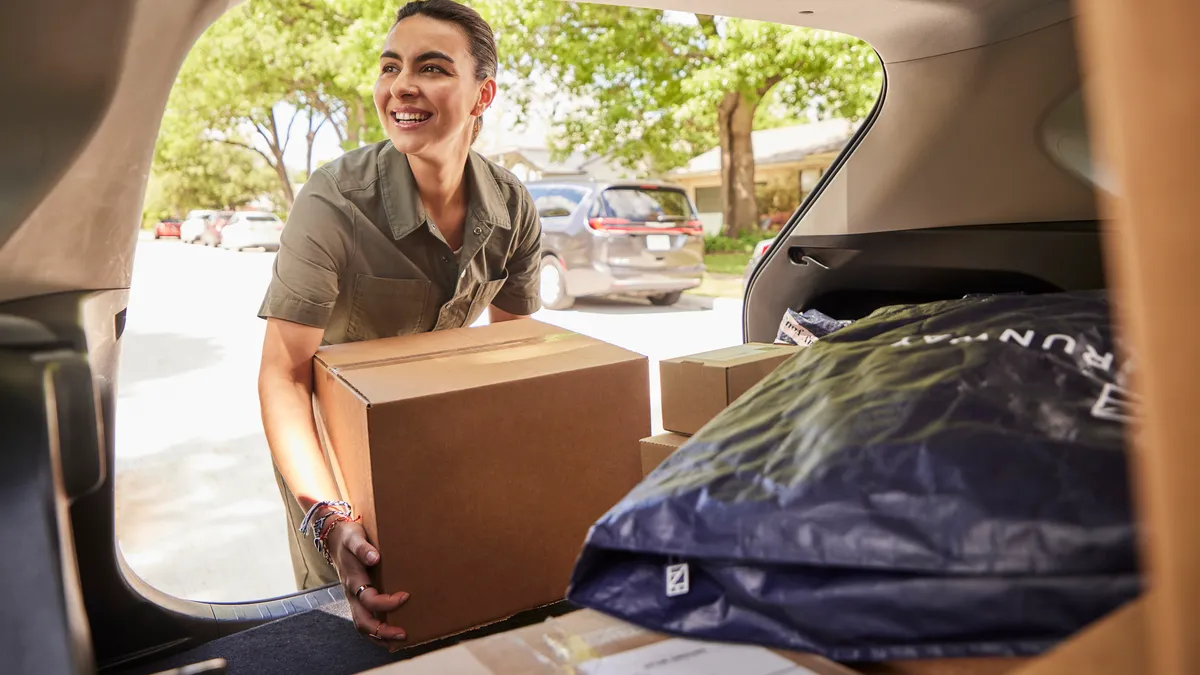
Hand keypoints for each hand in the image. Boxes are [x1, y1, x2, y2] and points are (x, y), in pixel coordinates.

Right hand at [326, 518, 409, 651]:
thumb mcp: (354, 537)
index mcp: (353, 581)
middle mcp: (352, 594)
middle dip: (383, 632)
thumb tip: (374, 557)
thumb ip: (363, 548)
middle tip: (403, 634)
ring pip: (363, 626)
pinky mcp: (358, 598)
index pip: (370, 600)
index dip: (387, 602)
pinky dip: (377, 631)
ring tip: (399, 641)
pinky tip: (390, 635)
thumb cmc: (348, 537)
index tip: (406, 596)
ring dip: (380, 636)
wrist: (335, 538)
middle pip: (363, 622)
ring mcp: (354, 598)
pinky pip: (365, 620)